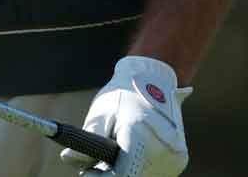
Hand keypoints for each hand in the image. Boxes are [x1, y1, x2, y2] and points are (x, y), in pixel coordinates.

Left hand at [58, 55, 191, 176]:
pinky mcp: (179, 159)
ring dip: (127, 173)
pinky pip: (154, 172)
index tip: (87, 174)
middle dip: (112, 176)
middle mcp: (163, 149)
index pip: (123, 176)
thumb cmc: (123, 96)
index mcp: (141, 136)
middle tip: (95, 167)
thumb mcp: (101, 115)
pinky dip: (140, 169)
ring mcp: (175, 156)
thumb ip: (86, 141)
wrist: (153, 79)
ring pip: (143, 176)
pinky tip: (129, 155)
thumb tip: (68, 158)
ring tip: (113, 156)